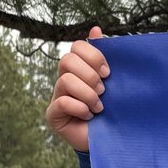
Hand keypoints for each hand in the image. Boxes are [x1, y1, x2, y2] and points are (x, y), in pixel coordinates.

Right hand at [46, 26, 108, 152]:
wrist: (111, 139)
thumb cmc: (113, 108)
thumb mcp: (114, 81)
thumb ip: (106, 57)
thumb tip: (96, 28)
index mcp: (80, 68)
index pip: (77, 46)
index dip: (93, 55)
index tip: (108, 72)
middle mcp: (65, 79)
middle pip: (67, 60)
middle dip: (89, 75)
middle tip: (103, 90)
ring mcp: (57, 96)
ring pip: (65, 81)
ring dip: (87, 94)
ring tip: (99, 106)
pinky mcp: (53, 114)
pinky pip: (61, 102)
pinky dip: (79, 108)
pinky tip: (89, 115)